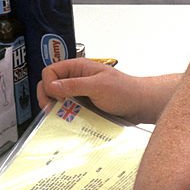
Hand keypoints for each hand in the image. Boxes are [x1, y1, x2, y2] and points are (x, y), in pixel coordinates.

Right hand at [36, 58, 157, 123]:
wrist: (141, 105)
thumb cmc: (126, 91)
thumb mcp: (98, 86)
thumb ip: (74, 85)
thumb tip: (52, 85)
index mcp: (78, 68)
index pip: (51, 71)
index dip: (48, 84)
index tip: (56, 97)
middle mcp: (77, 79)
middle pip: (50, 86)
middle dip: (48, 98)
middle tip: (52, 110)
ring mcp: (80, 93)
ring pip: (58, 100)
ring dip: (57, 109)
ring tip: (61, 117)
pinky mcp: (84, 106)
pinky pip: (69, 110)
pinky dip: (66, 116)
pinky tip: (70, 122)